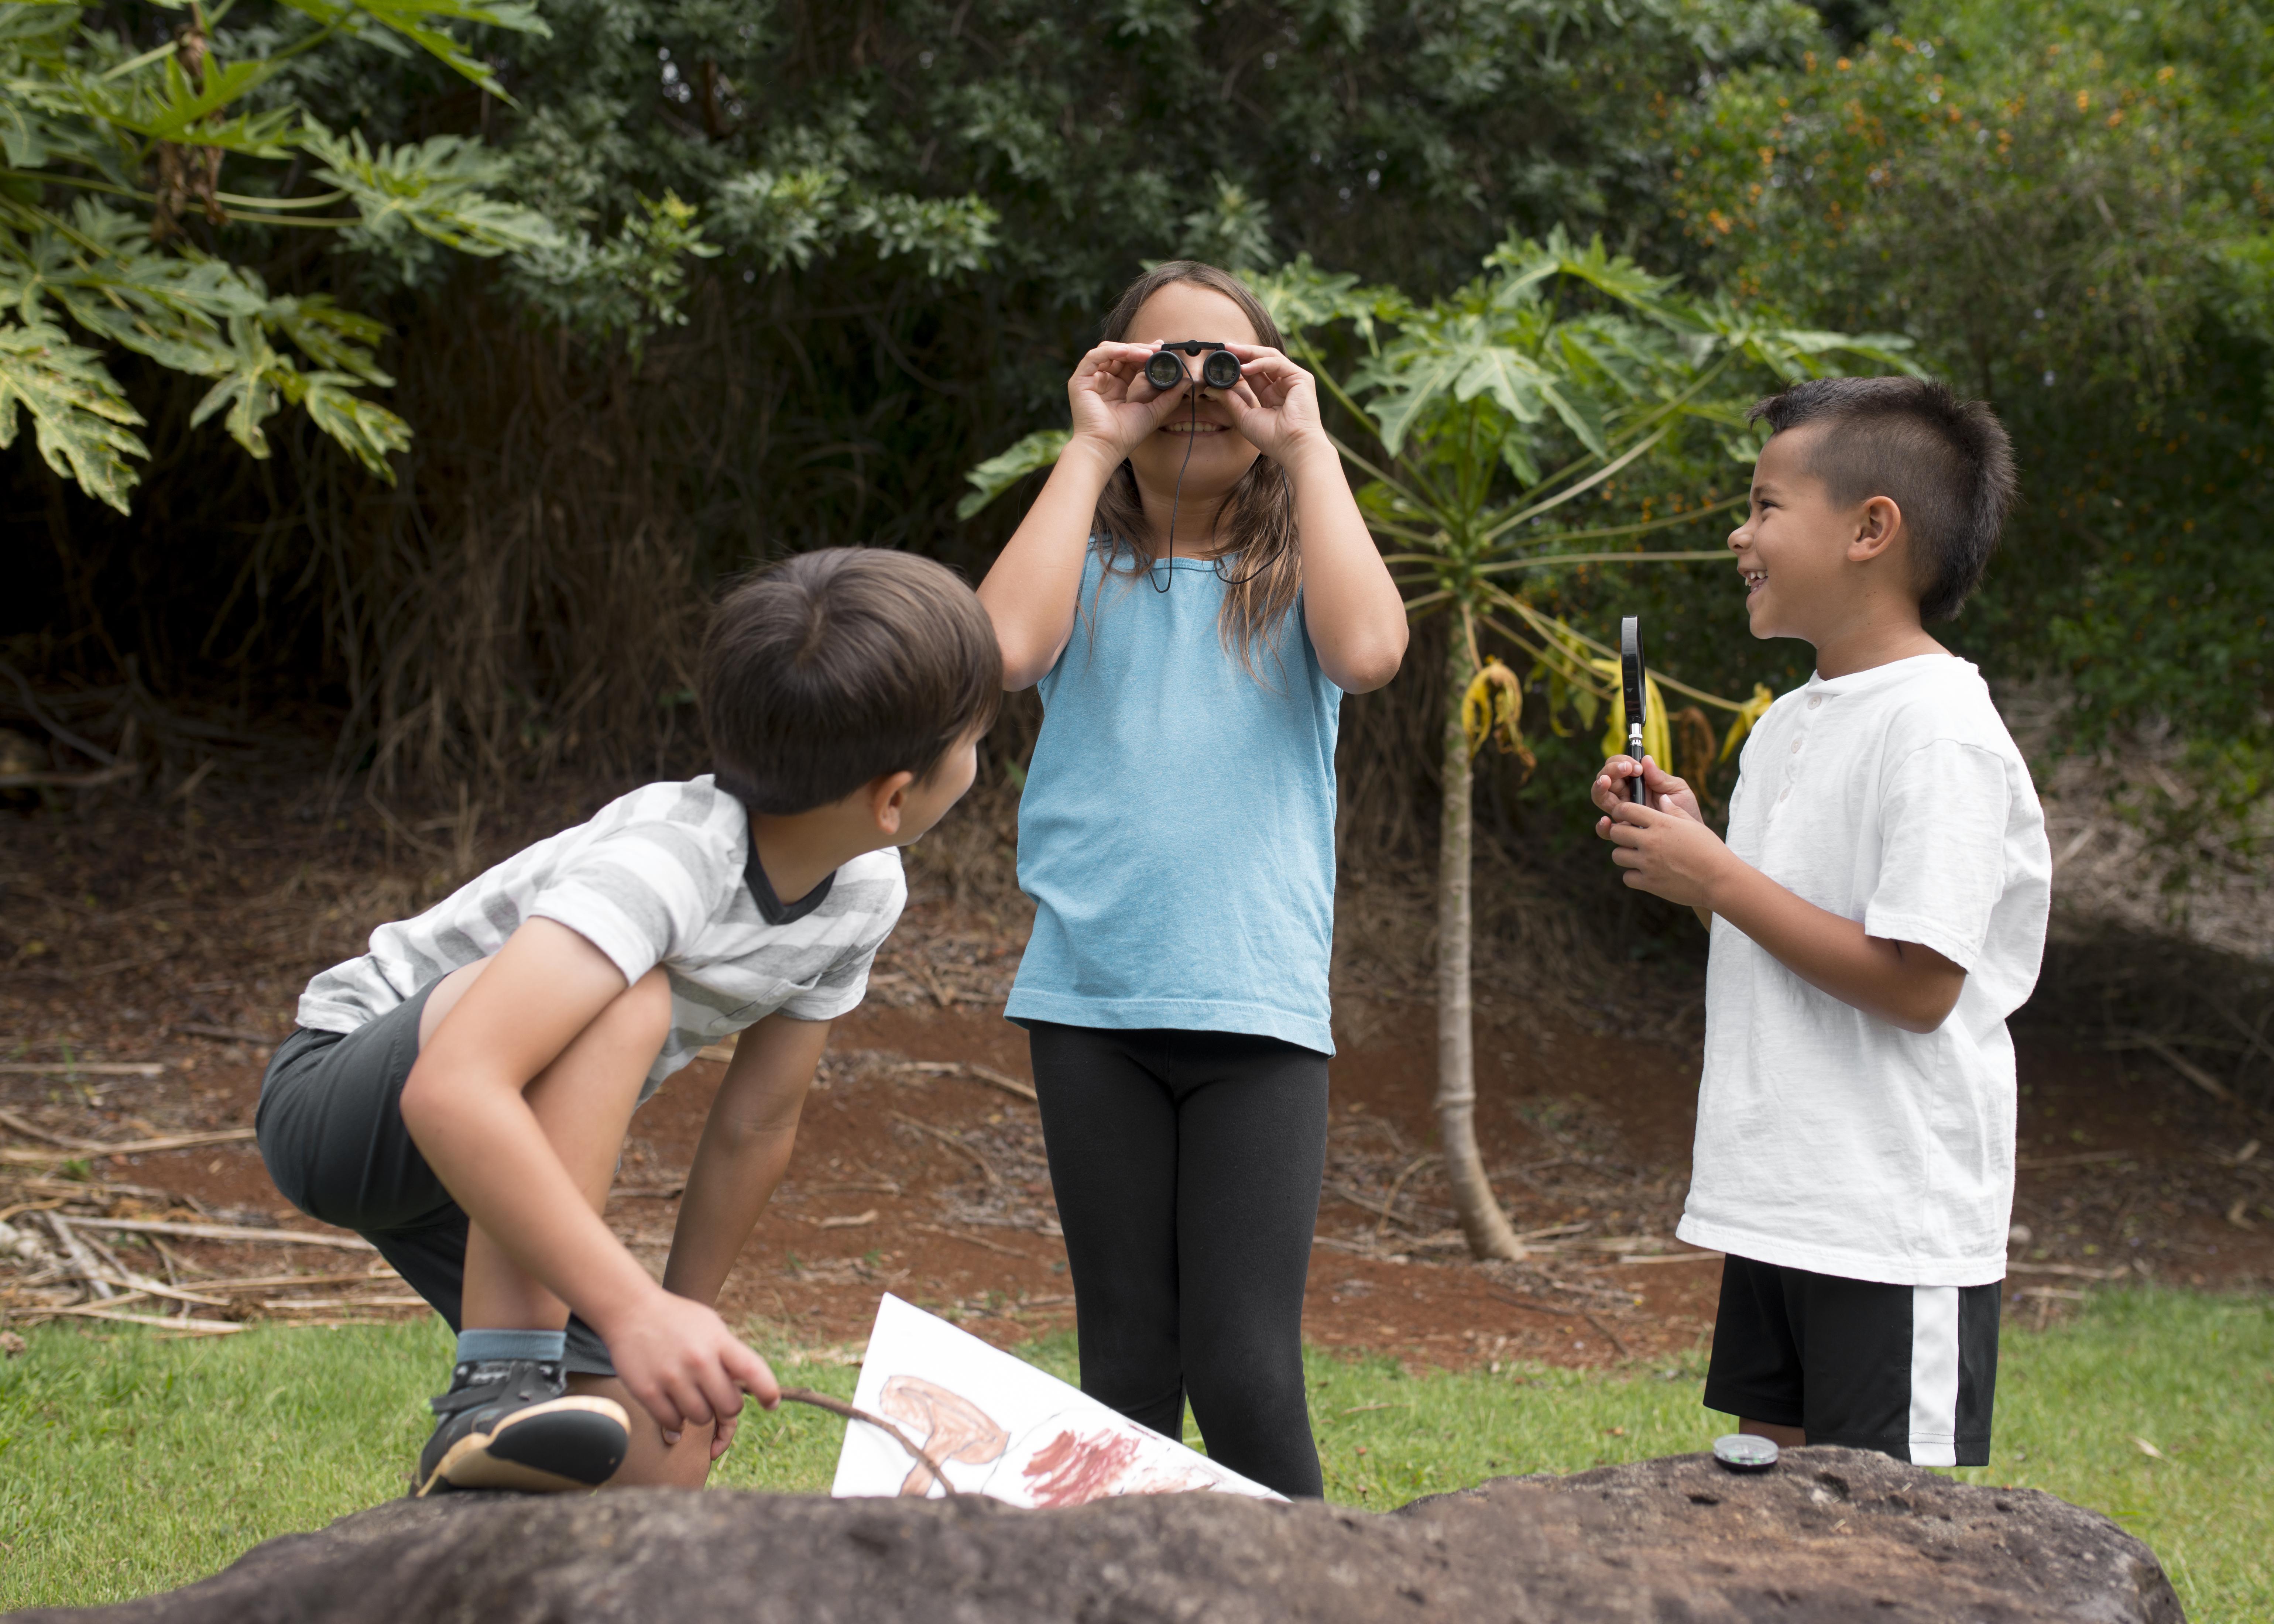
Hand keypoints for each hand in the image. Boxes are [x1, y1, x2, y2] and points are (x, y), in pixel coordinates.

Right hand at [597, 1287, 779, 1459]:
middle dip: (727, 1406)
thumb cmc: (677, 1320)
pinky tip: (673, 1404)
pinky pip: (672, 1422)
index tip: (771, 1404)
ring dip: (700, 1413)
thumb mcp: (711, 1326)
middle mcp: (698, 1359)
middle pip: (729, 1406)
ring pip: (701, 1418)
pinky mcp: (647, 1390)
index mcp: (718, 1341)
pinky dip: (675, 1420)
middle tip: (717, 1397)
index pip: (753, 1371)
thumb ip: (730, 1353)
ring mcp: (672, 1376)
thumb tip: (751, 1386)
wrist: (631, 1309)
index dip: (768, 1392)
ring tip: (691, 1395)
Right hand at [1064, 340, 1192, 461]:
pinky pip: (1094, 357)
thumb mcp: (1153, 412)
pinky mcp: (1079, 380)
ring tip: (1147, 352)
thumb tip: (1187, 381)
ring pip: (1107, 351)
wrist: (1106, 448)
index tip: (1161, 349)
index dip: (1145, 354)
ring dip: (1129, 348)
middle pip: (1120, 354)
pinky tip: (1127, 352)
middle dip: (1140, 348)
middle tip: (1158, 347)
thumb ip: (1169, 396)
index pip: (1130, 362)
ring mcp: (1090, 380)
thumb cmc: (1125, 435)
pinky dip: (1111, 351)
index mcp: (1117, 387)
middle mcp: (1103, 381)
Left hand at [1215, 344, 1329, 467]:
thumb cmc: (1272, 438)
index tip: (1222, 358)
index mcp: (1271, 395)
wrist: (1292, 447)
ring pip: (1270, 357)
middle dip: (1243, 353)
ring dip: (1250, 353)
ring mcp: (1293, 380)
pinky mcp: (1301, 378)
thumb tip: (1210, 390)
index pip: (1254, 373)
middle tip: (1225, 347)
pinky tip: (1245, 367)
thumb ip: (1230, 401)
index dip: (1238, 364)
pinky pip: (1278, 363)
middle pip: (1261, 361)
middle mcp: (1283, 385)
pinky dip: (1261, 362)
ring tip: (1232, 351)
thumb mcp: (1244, 417)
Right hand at [1591, 754, 1703, 823]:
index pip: (1619, 766)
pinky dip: (1602, 826)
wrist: (1694, 839)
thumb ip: (1661, 777)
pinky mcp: (1625, 833)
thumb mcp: (1678, 790)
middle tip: (1627, 769)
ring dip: (1600, 787)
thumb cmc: (1686, 811)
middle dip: (1611, 769)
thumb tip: (1646, 759)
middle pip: (1606, 778)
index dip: (1623, 762)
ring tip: (1606, 781)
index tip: (1638, 766)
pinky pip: (1606, 831)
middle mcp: (1626, 797)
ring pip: (1601, 797)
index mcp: (1638, 783)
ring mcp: (1623, 814)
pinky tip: (1606, 821)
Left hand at [1596, 797, 1734, 909]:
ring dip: (1624, 854)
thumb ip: (1673, 811)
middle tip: (1629, 837)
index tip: (1624, 814)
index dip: (1621, 810)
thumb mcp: (1692, 824)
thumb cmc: (1709, 849)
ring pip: (1617, 855)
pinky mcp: (1649, 883)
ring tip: (1637, 855)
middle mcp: (1650, 841)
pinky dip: (1633, 876)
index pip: (1627, 809)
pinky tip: (1645, 873)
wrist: (1719, 880)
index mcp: (1661, 823)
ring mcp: (1648, 863)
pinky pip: (1626, 877)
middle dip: (1619, 832)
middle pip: (1616, 832)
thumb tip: (1662, 798)